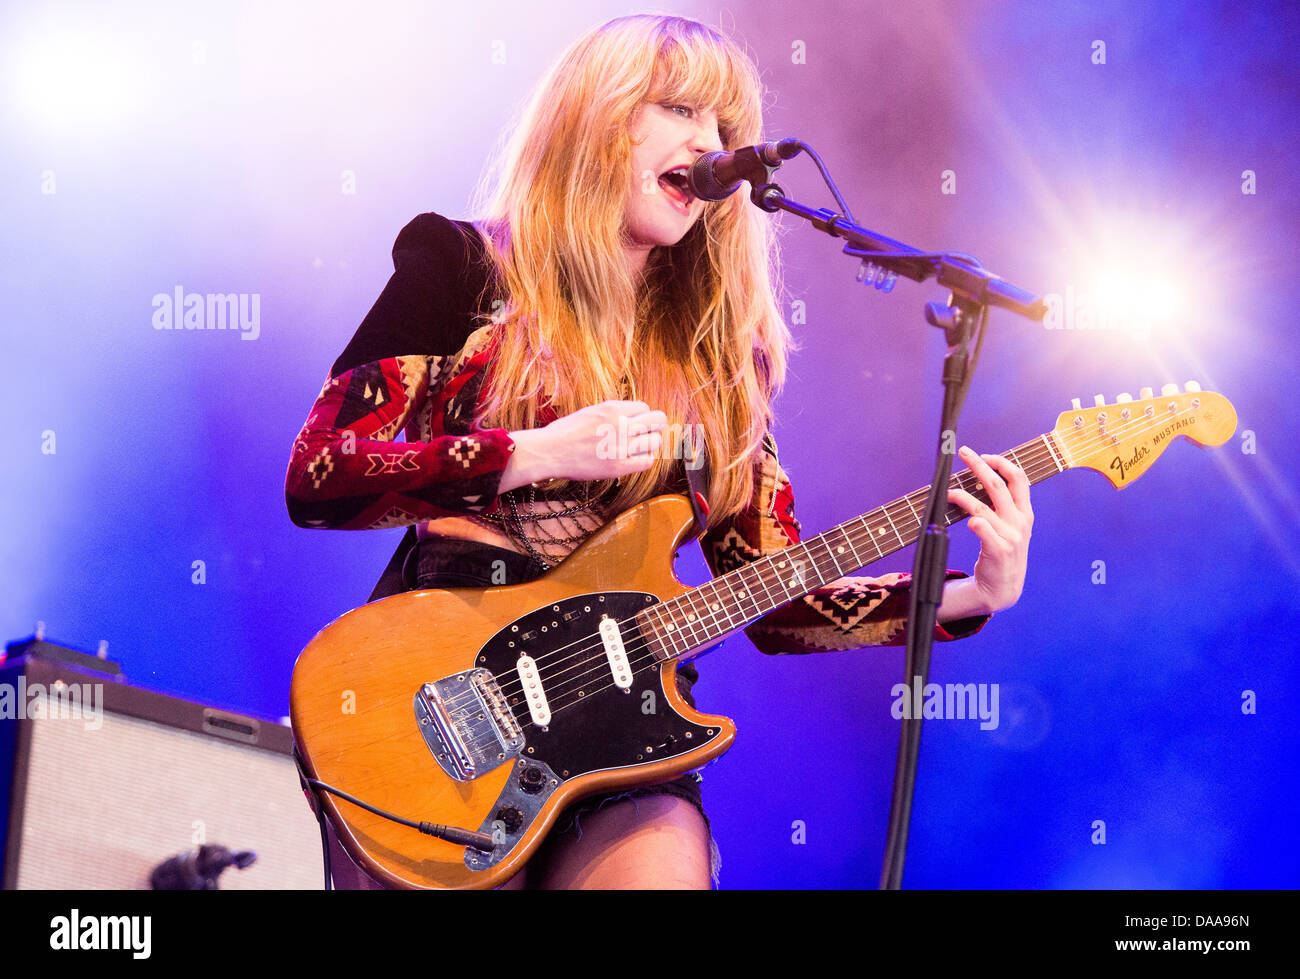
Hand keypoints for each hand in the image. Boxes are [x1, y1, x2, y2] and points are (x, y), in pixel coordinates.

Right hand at [510, 400, 667, 484]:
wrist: (549, 452)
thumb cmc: (565, 432)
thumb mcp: (591, 412)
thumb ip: (613, 413)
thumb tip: (632, 416)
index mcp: (612, 409)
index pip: (645, 408)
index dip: (643, 416)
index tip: (637, 424)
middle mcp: (619, 425)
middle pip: (658, 420)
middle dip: (655, 426)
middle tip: (648, 433)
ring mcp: (620, 446)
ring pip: (655, 441)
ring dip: (650, 444)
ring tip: (639, 447)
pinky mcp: (617, 466)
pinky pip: (647, 462)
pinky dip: (644, 460)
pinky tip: (634, 459)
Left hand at [945, 445, 1033, 615]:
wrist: (1004, 587)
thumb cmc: (1003, 551)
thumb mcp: (1012, 526)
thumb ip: (1003, 506)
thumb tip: (982, 478)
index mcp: (1024, 513)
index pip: (1019, 479)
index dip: (1001, 463)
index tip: (984, 456)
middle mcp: (1019, 522)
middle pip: (998, 485)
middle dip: (979, 466)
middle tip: (964, 453)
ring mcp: (1010, 537)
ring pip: (983, 507)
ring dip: (963, 496)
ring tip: (949, 491)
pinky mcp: (998, 550)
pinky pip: (983, 530)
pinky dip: (974, 522)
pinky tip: (967, 520)